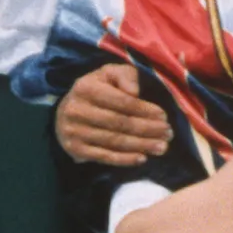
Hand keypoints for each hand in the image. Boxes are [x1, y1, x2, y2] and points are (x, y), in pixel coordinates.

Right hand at [56, 64, 170, 165]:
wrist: (64, 113)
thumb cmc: (96, 90)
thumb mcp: (109, 74)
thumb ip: (125, 76)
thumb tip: (135, 92)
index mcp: (86, 88)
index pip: (121, 101)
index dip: (144, 110)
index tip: (164, 116)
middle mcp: (77, 110)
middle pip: (119, 123)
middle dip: (147, 129)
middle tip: (168, 134)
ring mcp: (74, 132)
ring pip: (114, 141)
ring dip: (141, 145)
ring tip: (162, 147)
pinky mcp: (75, 149)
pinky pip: (104, 157)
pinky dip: (125, 159)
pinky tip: (142, 158)